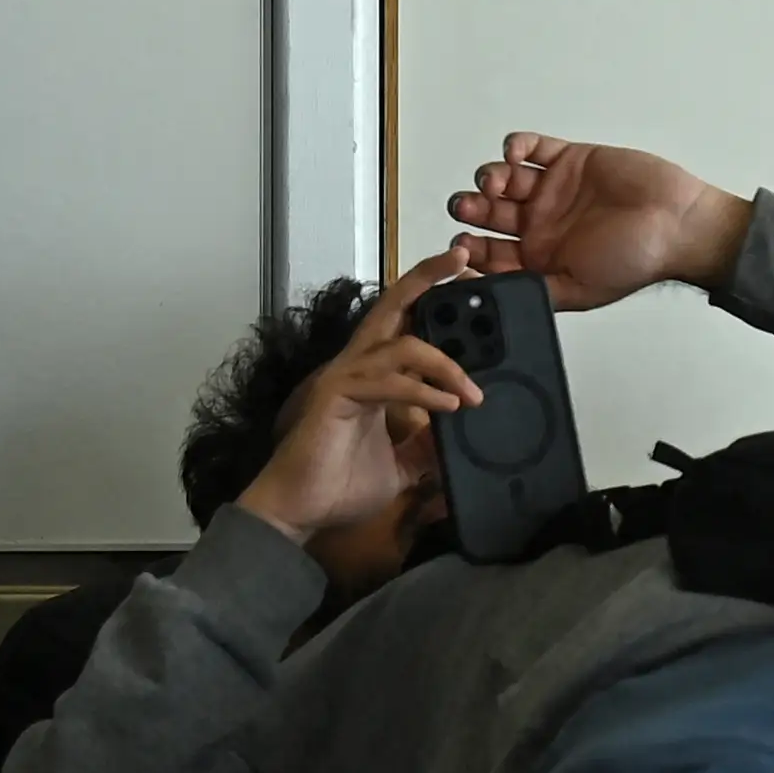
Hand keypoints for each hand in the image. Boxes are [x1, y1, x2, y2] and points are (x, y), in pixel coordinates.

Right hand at [236, 251, 479, 590]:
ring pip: (403, 344)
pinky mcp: (337, 395)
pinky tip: (449, 406)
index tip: (470, 285)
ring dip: (446, 364)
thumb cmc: (339, 486)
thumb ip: (426, 444)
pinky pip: (390, 382)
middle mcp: (358, 366)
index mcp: (373, 375)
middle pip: (394, 305)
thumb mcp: (402, 464)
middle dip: (429, 278)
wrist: (299, 513)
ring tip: (474, 392)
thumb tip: (458, 436)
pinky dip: (423, 390)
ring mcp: (345, 377)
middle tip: (462, 259)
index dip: (433, 300)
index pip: (405, 324)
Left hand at [448, 135, 753, 311]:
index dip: (469, 248)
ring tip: (497, 182)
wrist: (676, 222)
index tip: (459, 244)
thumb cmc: (636, 260)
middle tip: (466, 207)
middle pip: (489, 213)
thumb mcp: (579, 290)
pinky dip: (515, 147)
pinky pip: (531, 148)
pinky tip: (515, 156)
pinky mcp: (569, 159)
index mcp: (540, 257)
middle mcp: (542, 223)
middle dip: (471, 209)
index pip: (490, 253)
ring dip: (490, 178)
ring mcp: (554, 189)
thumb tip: (491, 295)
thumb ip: (535, 291)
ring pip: (504, 179)